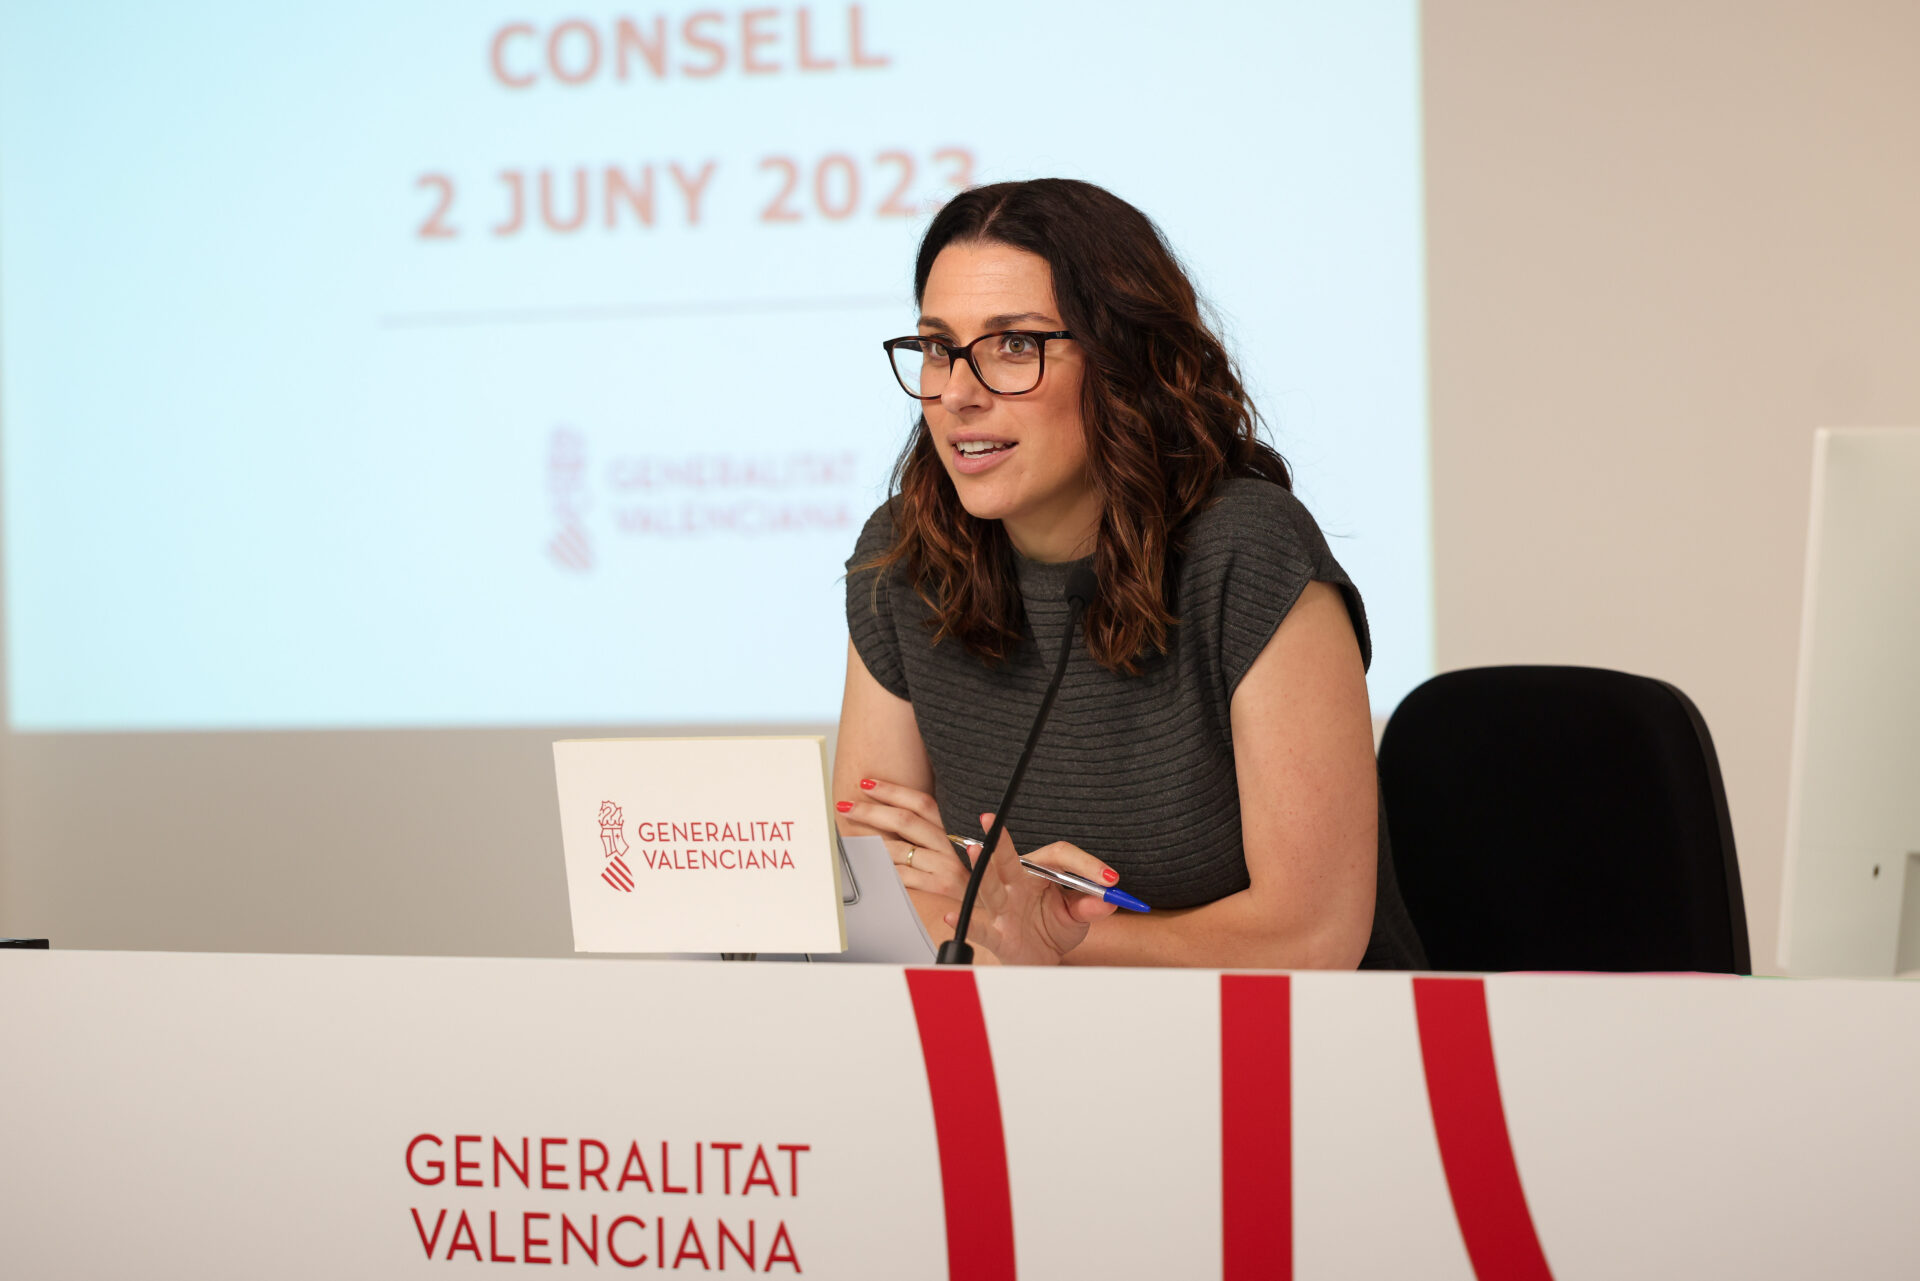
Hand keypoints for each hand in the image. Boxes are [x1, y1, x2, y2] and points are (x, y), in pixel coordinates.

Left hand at [836, 778, 971, 901]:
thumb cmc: (968, 876)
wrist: (992, 906)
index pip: (920, 802)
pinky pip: (903, 875)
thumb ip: (930, 833)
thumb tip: (891, 817)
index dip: (892, 790)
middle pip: (905, 820)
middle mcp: (951, 845)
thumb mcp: (955, 849)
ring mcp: (946, 866)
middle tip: (847, 807)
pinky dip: (884, 869)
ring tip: (851, 839)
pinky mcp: (941, 887)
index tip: (867, 783)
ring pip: (899, 849)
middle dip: (870, 811)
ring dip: (870, 843)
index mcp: (953, 830)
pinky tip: (871, 865)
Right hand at [943, 812, 1118, 965]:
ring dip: (983, 868)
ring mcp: (1003, 909)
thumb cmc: (1053, 928)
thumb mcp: (1077, 916)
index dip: (1086, 864)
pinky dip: (967, 923)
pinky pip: (980, 927)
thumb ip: (1091, 907)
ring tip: (975, 850)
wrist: (1040, 960)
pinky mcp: (997, 934)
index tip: (1111, 879)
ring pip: (990, 886)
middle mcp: (1016, 885)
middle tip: (991, 819)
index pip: (1059, 856)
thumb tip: (1109, 900)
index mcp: (1040, 873)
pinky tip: (952, 917)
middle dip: (1001, 841)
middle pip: (1009, 859)